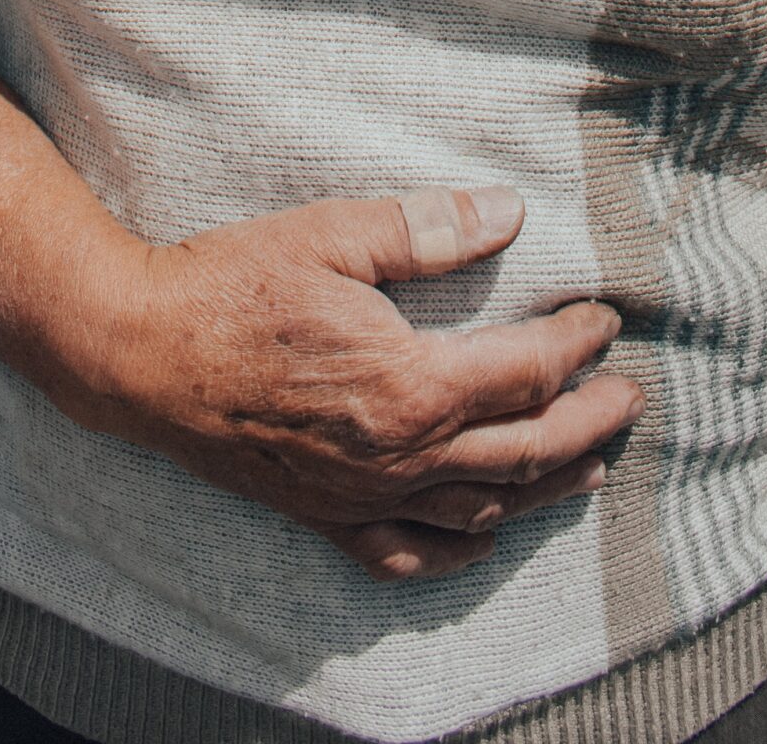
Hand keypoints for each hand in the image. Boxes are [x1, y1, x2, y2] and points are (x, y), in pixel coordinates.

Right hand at [67, 186, 640, 581]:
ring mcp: (360, 495)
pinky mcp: (322, 514)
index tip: (604, 319)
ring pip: (480, 506)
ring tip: (588, 465)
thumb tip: (509, 213)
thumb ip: (427, 229)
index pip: (525, 374)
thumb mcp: (333, 234)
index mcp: (408, 384)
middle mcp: (396, 456)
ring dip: (545, 486)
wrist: (139, 354)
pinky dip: (458, 546)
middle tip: (627, 398)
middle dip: (588, 424)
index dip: (576, 345)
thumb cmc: (231, 286)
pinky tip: (484, 532)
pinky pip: (406, 551)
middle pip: (524, 451)